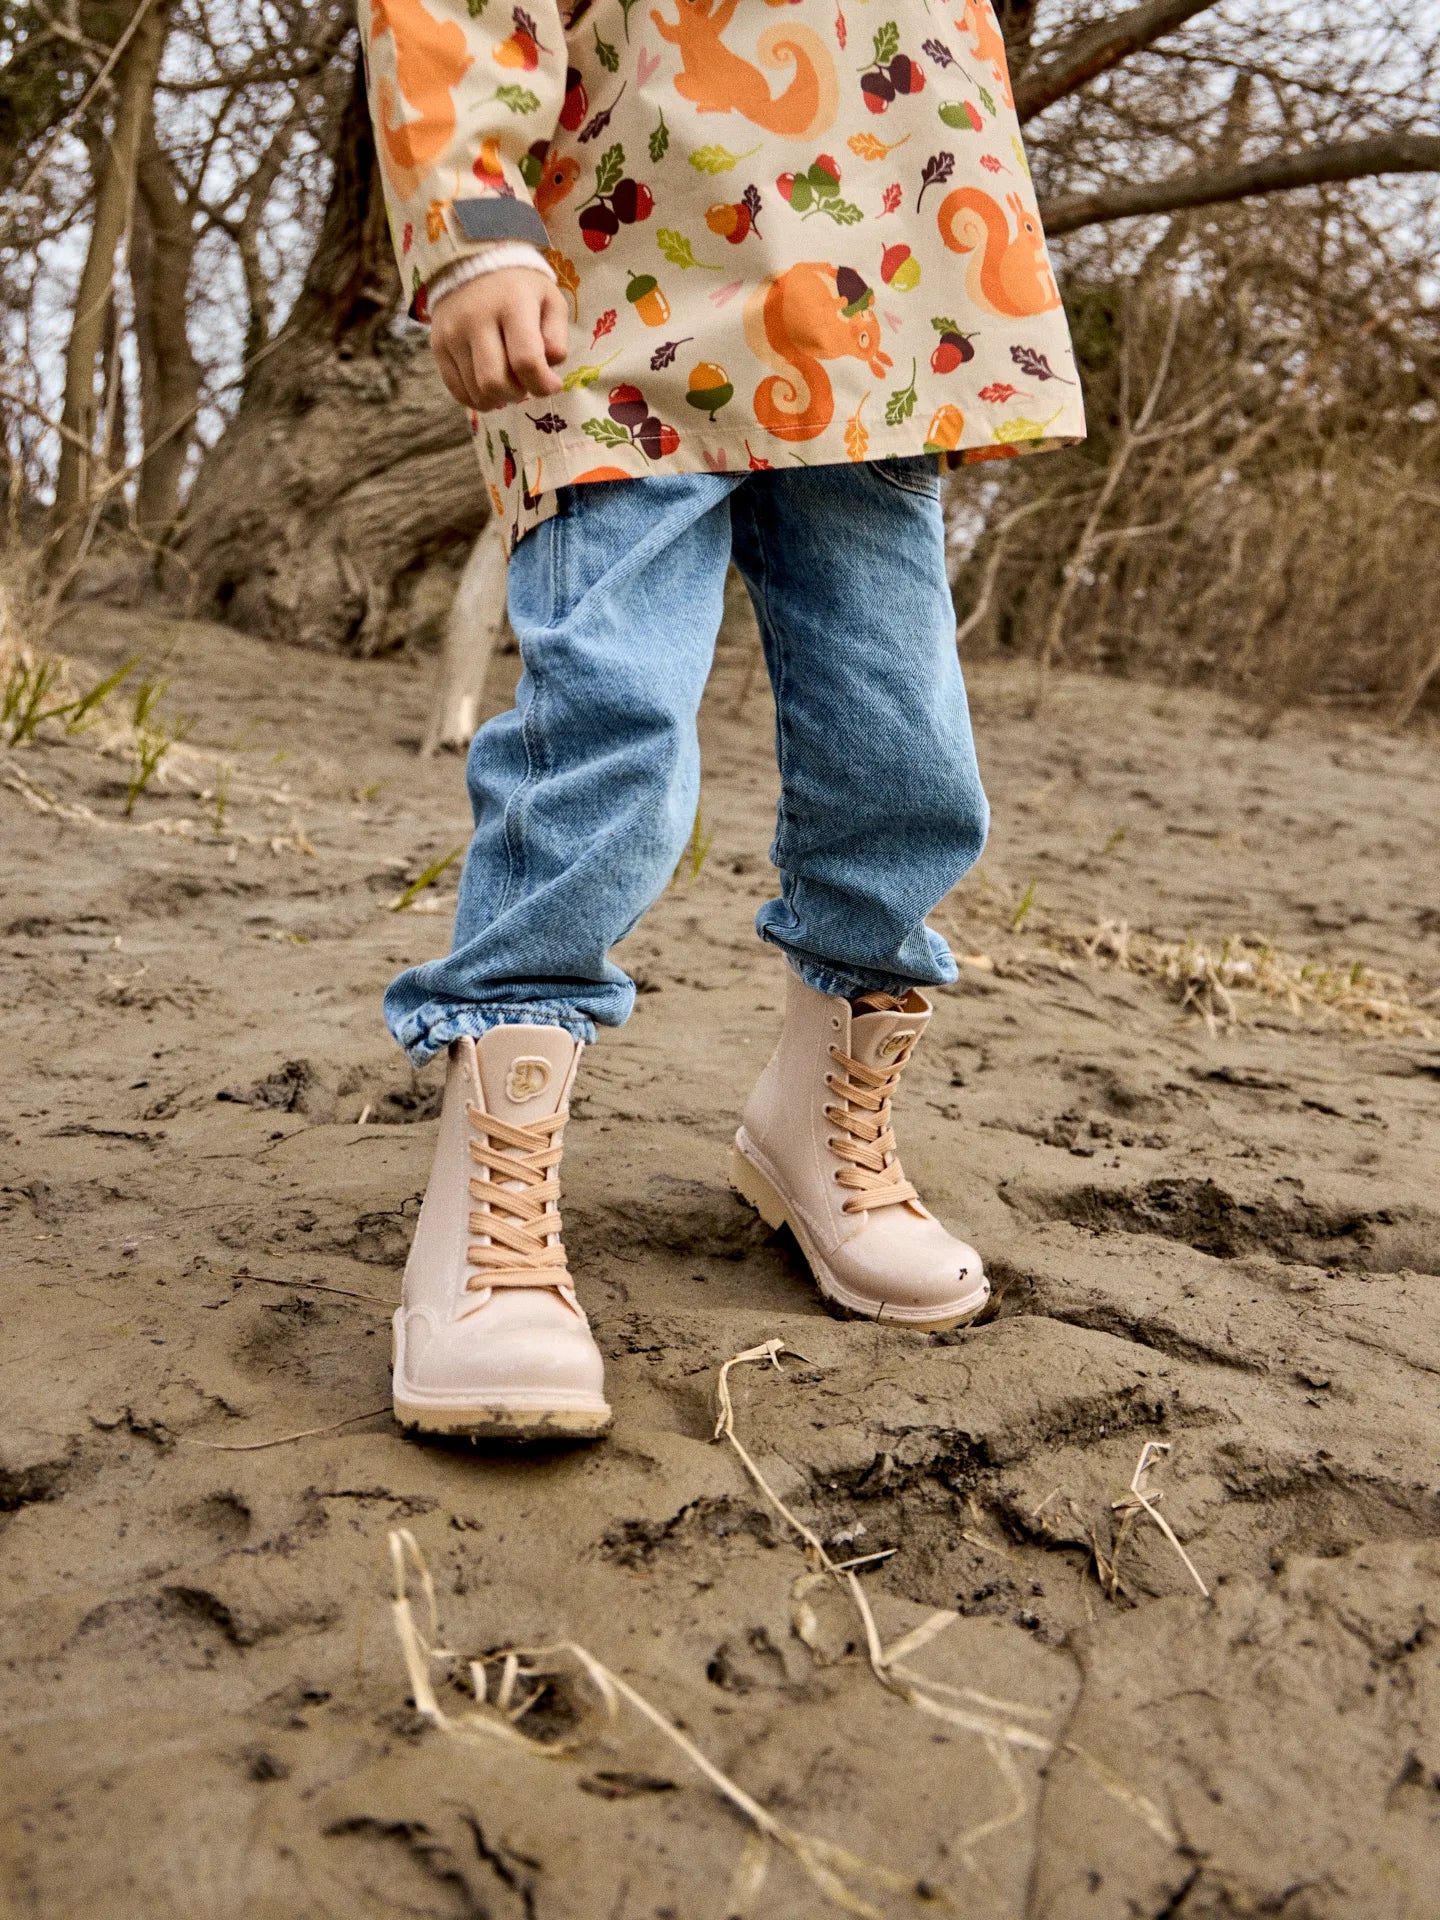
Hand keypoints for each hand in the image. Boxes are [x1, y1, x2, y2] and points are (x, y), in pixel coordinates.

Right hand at [430, 266, 569, 412]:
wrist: (471, 266)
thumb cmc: (519, 289)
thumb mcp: (549, 300)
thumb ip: (557, 335)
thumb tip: (551, 365)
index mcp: (511, 304)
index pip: (525, 360)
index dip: (542, 384)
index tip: (551, 385)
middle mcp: (477, 319)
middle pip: (495, 382)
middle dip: (518, 394)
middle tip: (526, 384)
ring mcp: (453, 334)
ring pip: (476, 391)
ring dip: (499, 399)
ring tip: (508, 383)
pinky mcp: (438, 346)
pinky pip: (458, 391)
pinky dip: (478, 399)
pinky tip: (489, 388)